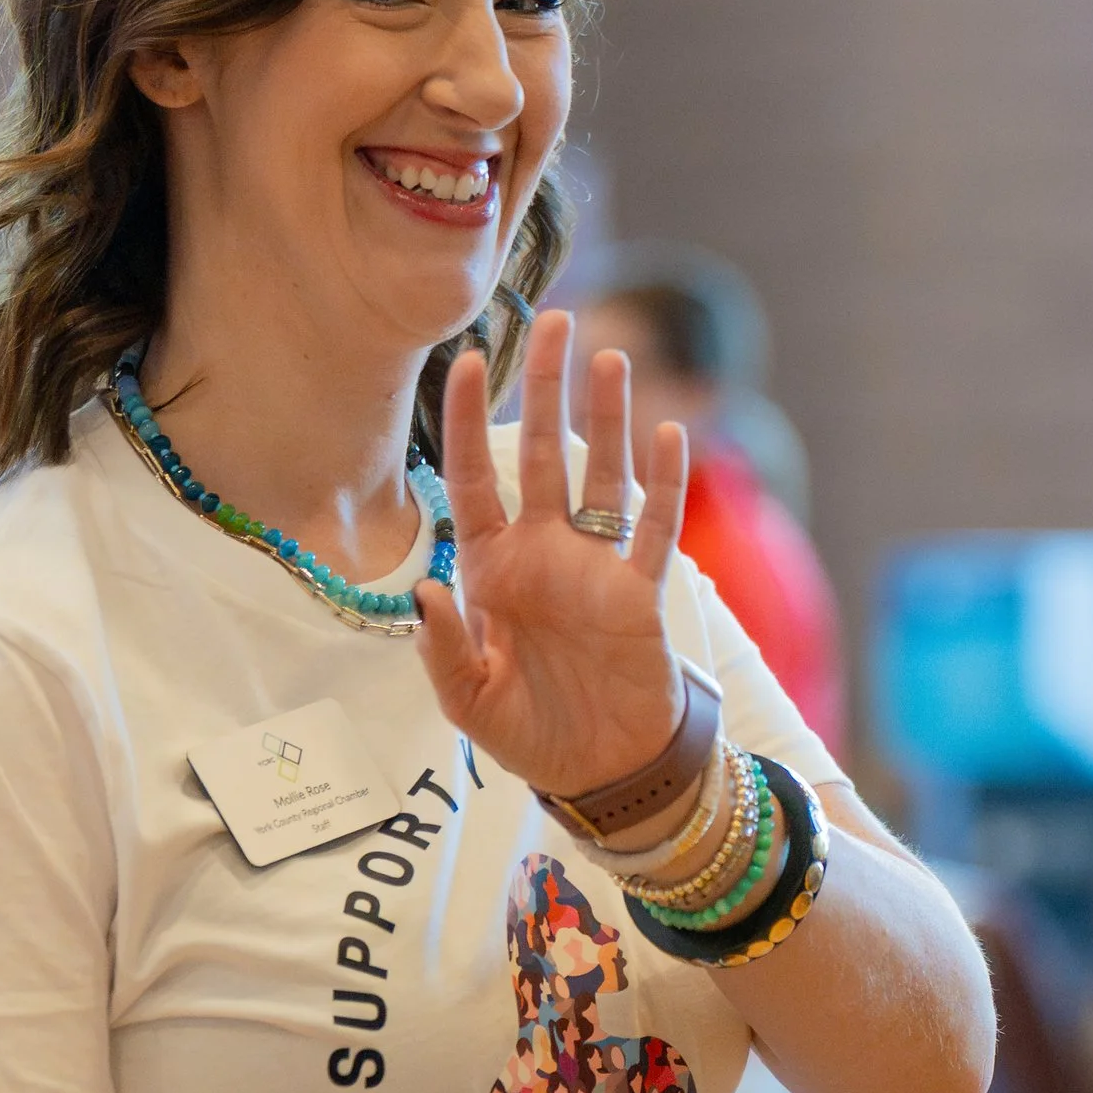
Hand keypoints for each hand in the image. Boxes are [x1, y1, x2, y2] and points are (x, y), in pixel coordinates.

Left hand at [414, 309, 691, 801]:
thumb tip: (426, 593)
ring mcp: (595, 567)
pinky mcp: (640, 591)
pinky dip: (664, 484)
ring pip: (602, 475)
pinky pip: (654, 528)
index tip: (470, 361)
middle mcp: (543, 554)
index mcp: (492, 571)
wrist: (600, 772)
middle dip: (546, 389)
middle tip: (555, 320)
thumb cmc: (530, 735)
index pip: (474, 479)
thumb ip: (444, 648)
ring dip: (606, 419)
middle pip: (542, 454)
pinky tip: (667, 434)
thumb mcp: (468, 702)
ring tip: (607, 358)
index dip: (469, 421)